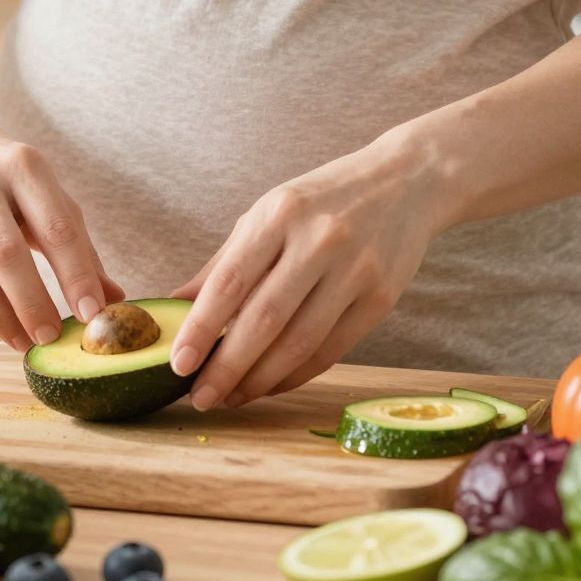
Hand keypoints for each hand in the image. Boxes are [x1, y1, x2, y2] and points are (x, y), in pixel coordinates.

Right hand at [0, 116, 121, 351]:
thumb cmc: (4, 174)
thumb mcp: (45, 191)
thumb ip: (78, 244)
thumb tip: (114, 299)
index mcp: (23, 165)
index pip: (56, 226)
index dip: (76, 275)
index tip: (93, 314)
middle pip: (6, 254)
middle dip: (33, 304)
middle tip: (51, 338)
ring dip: (1, 319)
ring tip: (24, 342)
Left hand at [169, 132, 447, 410]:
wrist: (407, 182)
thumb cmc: (323, 201)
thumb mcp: (268, 214)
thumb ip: (223, 263)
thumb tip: (173, 308)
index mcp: (280, 214)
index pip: (231, 281)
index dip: (201, 328)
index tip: (177, 364)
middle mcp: (319, 241)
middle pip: (264, 319)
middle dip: (226, 367)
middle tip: (199, 398)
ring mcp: (355, 270)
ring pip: (299, 343)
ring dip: (259, 380)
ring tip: (231, 397)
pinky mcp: (382, 298)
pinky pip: (331, 350)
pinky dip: (295, 375)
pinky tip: (270, 385)